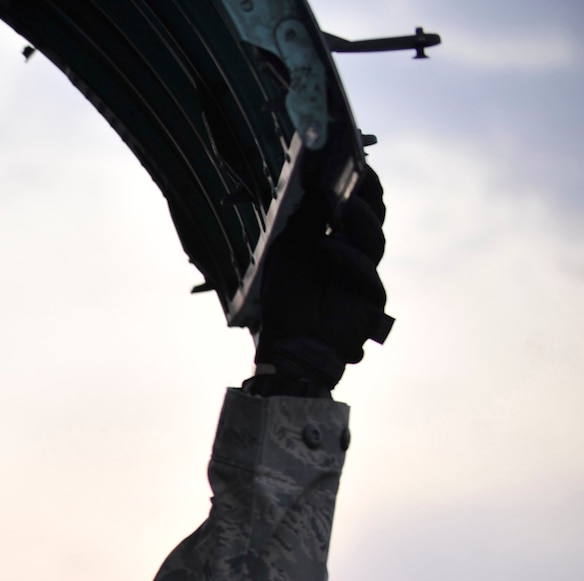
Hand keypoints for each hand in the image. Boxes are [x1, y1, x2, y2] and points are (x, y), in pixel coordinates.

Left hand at [252, 163, 390, 396]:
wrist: (286, 346)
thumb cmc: (286, 300)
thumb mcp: (288, 251)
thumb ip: (305, 220)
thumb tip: (315, 182)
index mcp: (338, 238)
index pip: (356, 203)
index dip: (357, 180)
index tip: (349, 155)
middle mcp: (356, 253)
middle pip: (374, 215)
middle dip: (367, 192)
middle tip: (358, 170)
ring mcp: (365, 275)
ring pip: (375, 239)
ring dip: (359, 219)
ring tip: (344, 203)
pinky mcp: (370, 300)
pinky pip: (365, 272)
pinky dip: (346, 257)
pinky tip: (326, 246)